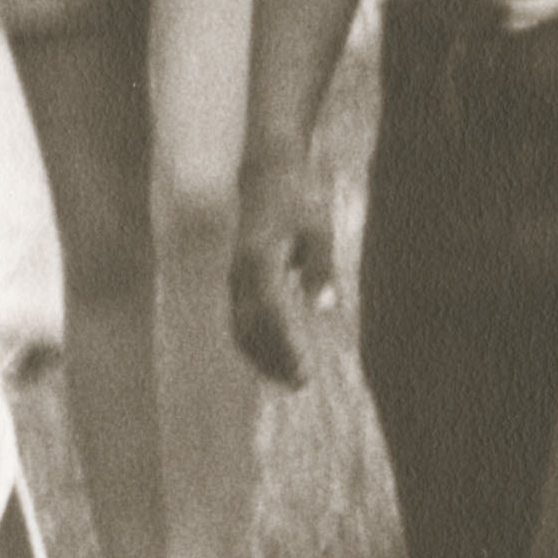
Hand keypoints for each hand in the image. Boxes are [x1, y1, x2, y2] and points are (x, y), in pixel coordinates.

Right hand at [227, 188, 333, 386]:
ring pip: (240, 328)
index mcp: (259, 260)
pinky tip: (276, 357)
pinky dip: (256, 342)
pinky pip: (240, 319)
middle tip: (300, 382)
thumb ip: (319, 268)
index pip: (269, 314)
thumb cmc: (298, 200)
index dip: (283, 345)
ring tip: (290, 378)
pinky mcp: (236, 280)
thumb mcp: (318, 229)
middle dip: (273, 359)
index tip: (303, 368)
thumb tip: (323, 308)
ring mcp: (234, 278)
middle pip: (250, 329)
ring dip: (262, 356)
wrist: (265, 175)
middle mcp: (240, 274)